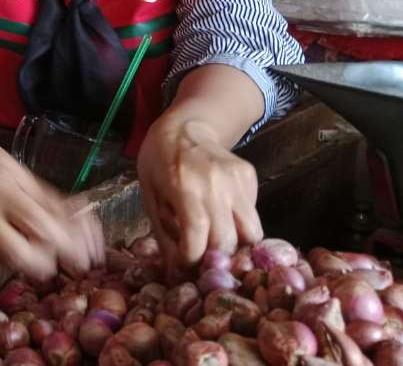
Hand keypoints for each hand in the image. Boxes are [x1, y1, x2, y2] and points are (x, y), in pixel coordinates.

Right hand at [0, 132, 104, 281]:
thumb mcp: (23, 175)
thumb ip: (50, 204)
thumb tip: (82, 236)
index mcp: (0, 185)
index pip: (38, 225)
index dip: (64, 245)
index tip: (81, 256)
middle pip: (17, 254)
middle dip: (43, 264)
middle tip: (53, 261)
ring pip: (3, 260)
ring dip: (25, 260)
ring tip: (29, 244)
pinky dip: (4, 254)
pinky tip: (3, 236)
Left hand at [137, 115, 262, 268]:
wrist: (184, 126)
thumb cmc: (158, 162)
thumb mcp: (150, 197)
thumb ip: (164, 236)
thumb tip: (176, 275)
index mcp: (185, 188)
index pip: (199, 237)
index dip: (194, 259)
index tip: (186, 265)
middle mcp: (216, 184)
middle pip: (228, 240)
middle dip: (215, 259)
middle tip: (203, 260)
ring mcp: (237, 180)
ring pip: (251, 232)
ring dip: (235, 246)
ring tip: (217, 245)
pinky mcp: (250, 177)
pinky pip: (252, 214)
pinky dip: (240, 225)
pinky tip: (222, 218)